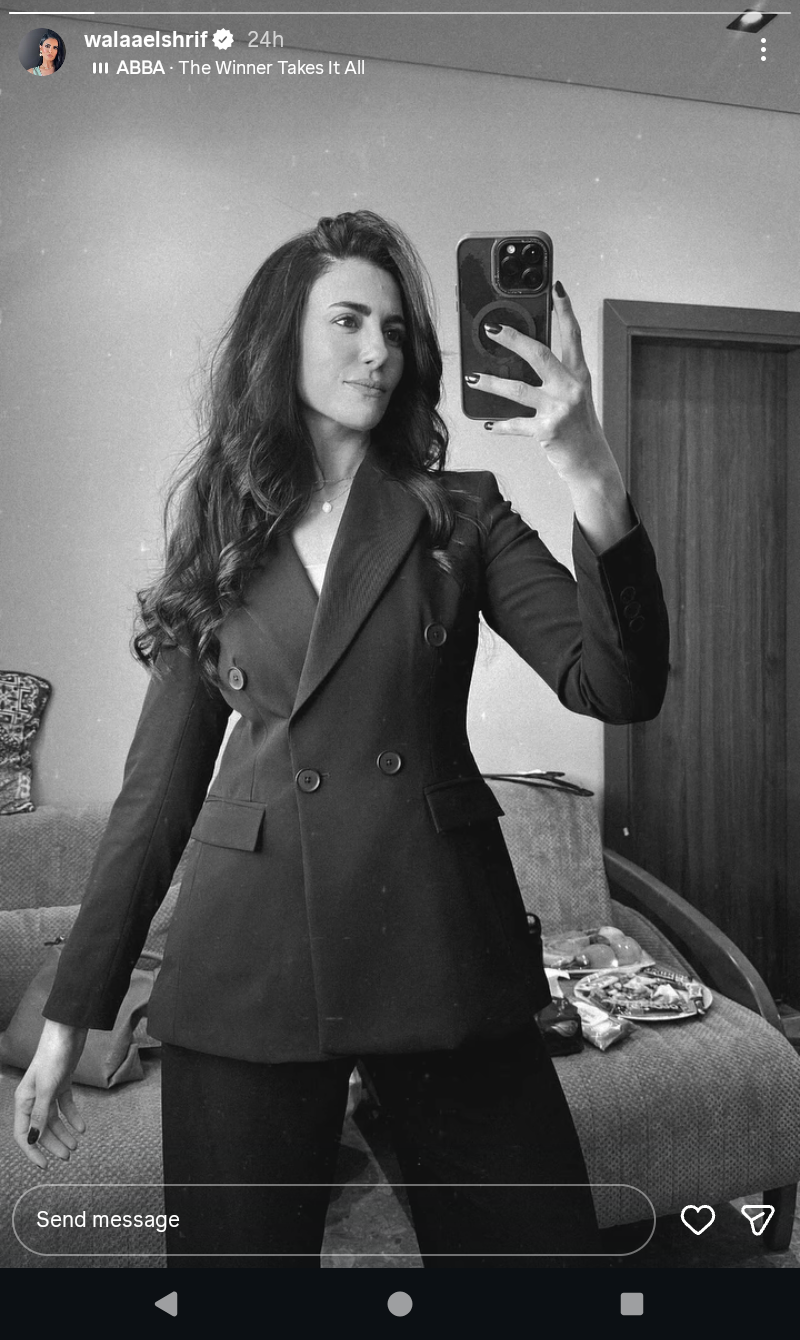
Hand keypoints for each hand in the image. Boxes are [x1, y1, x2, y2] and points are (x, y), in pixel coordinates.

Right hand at [13, 1021, 87, 1169]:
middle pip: (40, 1128)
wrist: (67, 1033)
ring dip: (64, 1133)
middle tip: (68, 1156)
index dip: (32, 1151)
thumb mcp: (47, 1088)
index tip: (44, 1165)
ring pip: (53, 1119)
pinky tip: (81, 1128)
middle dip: (52, 1144)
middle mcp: (33, 1098)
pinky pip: (65, 1106)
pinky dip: (73, 1117)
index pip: (23, 1133)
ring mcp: (48, 1091)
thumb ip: (40, 1114)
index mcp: (23, 1100)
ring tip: (76, 1146)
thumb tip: (32, 1139)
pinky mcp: (61, 1084)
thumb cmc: (53, 1057)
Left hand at [469, 285, 632, 549]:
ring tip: (474, 379)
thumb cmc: (580, 428)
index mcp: (579, 375)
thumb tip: (522, 360)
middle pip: (539, 354)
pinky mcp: (547, 429)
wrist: (591, 463)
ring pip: (518, 389)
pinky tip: (488, 423)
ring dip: (492, 384)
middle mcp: (571, 388)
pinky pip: (516, 424)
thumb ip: (556, 378)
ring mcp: (559, 408)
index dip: (565, 311)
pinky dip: (501, 425)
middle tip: (491, 330)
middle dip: (513, 339)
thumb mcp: (574, 397)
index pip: (572, 336)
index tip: (557, 288)